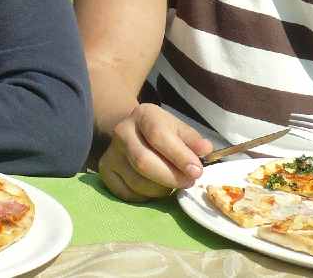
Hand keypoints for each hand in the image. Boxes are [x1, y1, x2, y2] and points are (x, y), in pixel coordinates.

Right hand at [97, 104, 212, 201]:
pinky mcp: (105, 172)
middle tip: (189, 182)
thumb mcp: (178, 128)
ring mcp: (110, 153)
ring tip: (173, 183)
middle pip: (144, 162)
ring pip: (137, 182)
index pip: (158, 136)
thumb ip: (193, 139)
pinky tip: (156, 186)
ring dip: (162, 189)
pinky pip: (129, 194)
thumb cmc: (162, 132)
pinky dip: (147, 196)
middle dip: (171, 177)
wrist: (132, 132)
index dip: (179, 155)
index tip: (197, 171)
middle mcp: (122, 131)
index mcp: (143, 115)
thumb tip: (206, 150)